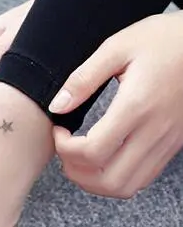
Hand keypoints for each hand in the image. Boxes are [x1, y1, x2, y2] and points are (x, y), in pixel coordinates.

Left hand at [51, 11, 182, 198]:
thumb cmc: (164, 39)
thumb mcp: (117, 46)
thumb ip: (83, 79)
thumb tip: (56, 107)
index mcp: (137, 106)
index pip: (93, 152)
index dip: (64, 149)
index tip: (58, 130)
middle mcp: (155, 131)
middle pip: (109, 181)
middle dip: (76, 171)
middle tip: (65, 148)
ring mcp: (168, 142)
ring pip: (127, 187)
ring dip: (95, 180)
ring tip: (80, 156)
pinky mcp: (174, 144)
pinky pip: (143, 178)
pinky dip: (116, 177)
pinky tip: (103, 156)